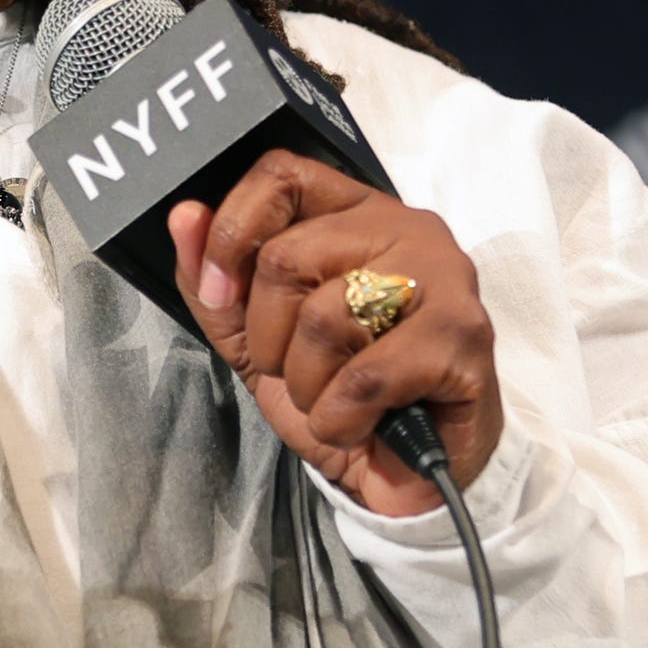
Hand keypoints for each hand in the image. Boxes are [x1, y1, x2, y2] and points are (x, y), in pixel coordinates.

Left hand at [169, 153, 500, 516]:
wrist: (405, 473)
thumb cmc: (338, 394)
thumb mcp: (256, 339)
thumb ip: (215, 281)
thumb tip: (183, 216)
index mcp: (355, 213)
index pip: (282, 174)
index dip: (232, 232)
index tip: (217, 293)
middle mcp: (407, 228)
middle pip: (287, 256)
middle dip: (268, 337)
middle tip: (298, 371)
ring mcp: (443, 278)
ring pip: (324, 315)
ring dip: (307, 384)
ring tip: (336, 399)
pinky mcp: (464, 338)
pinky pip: (365, 376)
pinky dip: (340, 418)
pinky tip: (359, 424)